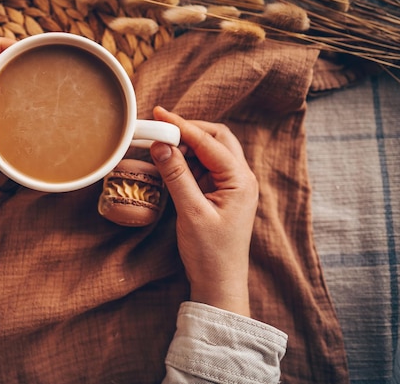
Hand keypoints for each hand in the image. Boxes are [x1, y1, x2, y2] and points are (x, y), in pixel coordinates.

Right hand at [150, 107, 257, 316]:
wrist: (219, 284)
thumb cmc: (210, 253)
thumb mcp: (191, 213)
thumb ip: (176, 176)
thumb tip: (161, 146)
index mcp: (240, 181)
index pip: (209, 142)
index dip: (182, 127)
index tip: (159, 115)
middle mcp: (240, 178)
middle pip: (216, 139)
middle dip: (189, 130)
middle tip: (161, 126)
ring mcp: (231, 186)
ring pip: (209, 151)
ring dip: (186, 145)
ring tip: (160, 142)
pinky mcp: (219, 194)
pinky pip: (203, 167)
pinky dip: (186, 160)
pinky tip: (168, 161)